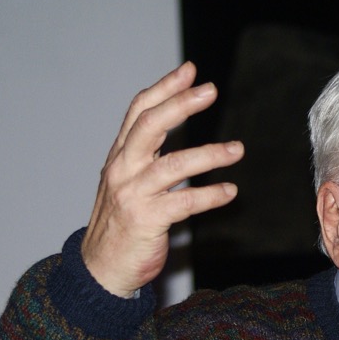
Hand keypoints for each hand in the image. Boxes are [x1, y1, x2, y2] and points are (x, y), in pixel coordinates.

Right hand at [82, 61, 243, 296]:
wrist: (101, 268)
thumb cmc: (119, 223)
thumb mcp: (125, 181)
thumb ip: (144, 155)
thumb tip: (169, 122)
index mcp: (119, 156)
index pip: (139, 112)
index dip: (164, 88)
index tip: (190, 71)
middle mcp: (122, 170)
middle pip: (150, 126)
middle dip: (180, 104)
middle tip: (210, 91)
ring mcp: (132, 195)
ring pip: (173, 164)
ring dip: (209, 154)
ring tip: (237, 149)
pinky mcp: (145, 220)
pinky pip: (184, 203)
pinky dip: (210, 196)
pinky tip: (229, 192)